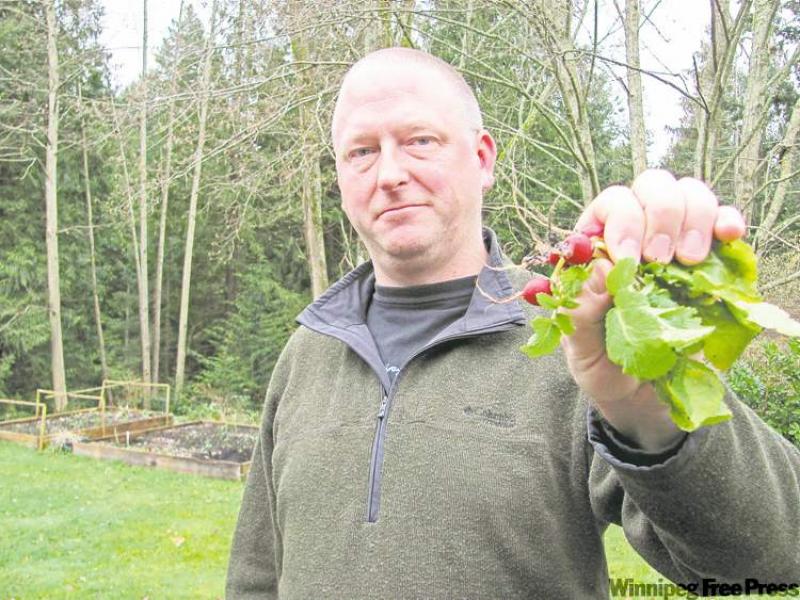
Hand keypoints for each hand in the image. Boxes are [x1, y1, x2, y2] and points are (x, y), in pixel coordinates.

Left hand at [563, 169, 745, 450]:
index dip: (621, 220)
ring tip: (689, 260)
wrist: (645, 400)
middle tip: (662, 260)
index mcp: (596, 250)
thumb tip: (600, 264)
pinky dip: (727, 220)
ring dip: (693, 217)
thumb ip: (580, 309)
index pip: (610, 205)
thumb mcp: (580, 347)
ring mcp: (676, 244)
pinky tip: (729, 234)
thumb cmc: (604, 367)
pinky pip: (723, 221)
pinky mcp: (711, 260)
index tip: (629, 258)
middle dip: (659, 215)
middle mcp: (636, 236)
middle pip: (651, 188)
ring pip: (688, 194)